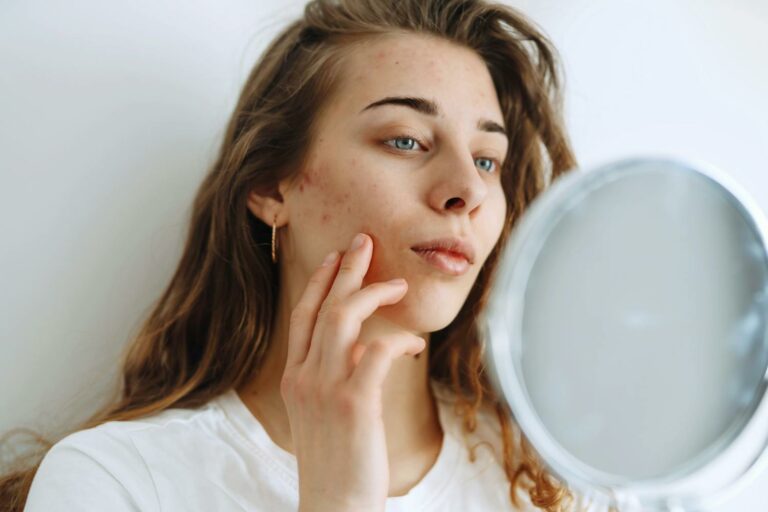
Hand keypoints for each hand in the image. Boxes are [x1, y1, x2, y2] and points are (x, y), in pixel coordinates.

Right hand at [280, 232, 425, 511]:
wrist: (333, 505)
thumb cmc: (336, 461)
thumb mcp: (321, 414)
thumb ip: (332, 377)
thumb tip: (362, 349)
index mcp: (294, 377)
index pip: (303, 315)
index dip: (319, 281)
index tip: (336, 257)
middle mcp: (304, 376)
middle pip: (324, 306)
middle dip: (346, 268)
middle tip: (365, 241)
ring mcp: (326, 388)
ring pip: (344, 318)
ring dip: (374, 293)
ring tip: (399, 286)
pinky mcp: (354, 403)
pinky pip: (377, 351)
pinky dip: (399, 340)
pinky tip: (415, 344)